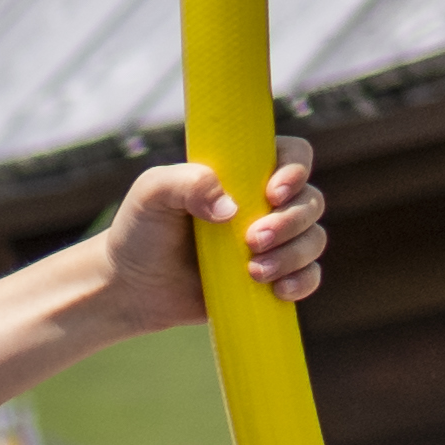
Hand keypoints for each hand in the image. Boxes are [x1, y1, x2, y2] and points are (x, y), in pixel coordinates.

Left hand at [90, 134, 325, 332]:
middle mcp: (265, 203)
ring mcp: (273, 241)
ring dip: (293, 254)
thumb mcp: (152, 194)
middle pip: (310, 201)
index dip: (295, 169)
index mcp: (244, 172)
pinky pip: (309, 275)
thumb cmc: (141, 231)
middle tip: (251, 240)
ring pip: (313, 239)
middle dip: (289, 221)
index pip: (293, 154)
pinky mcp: (273, 276)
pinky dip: (302, 281)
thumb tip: (230, 207)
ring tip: (254, 272)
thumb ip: (188, 182)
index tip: (272, 194)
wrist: (132, 287)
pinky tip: (278, 290)